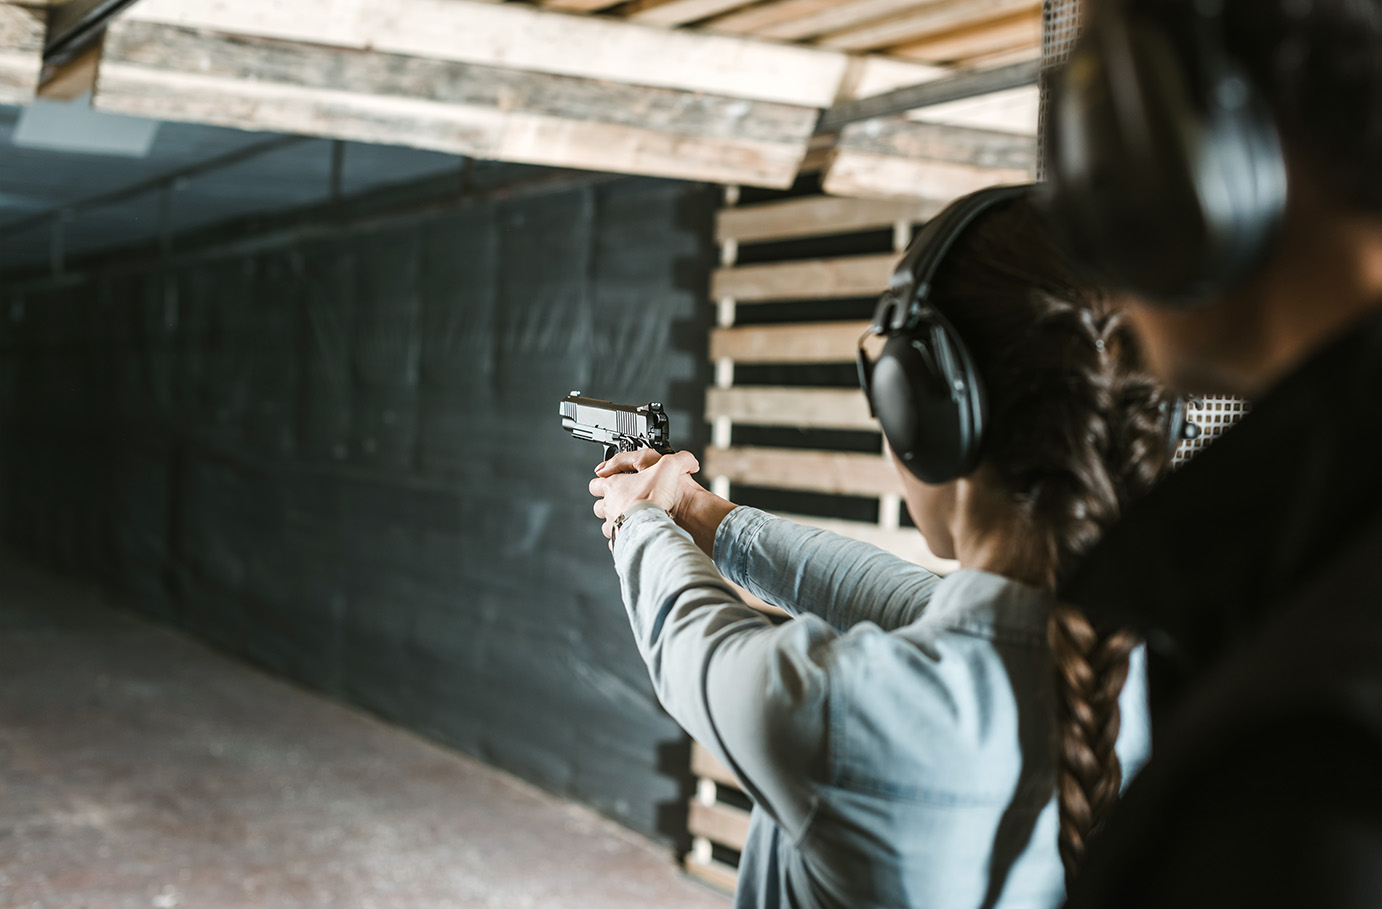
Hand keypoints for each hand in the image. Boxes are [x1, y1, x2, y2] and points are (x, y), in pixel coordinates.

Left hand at [588, 449, 702, 545]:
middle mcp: (609, 506)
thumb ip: (679, 460)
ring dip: (615, 522)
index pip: (596, 482)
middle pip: (599, 505)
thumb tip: (690, 461)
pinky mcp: (619, 541)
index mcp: (614, 486)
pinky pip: (616, 542)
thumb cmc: (653, 498)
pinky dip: (622, 539)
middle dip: (608, 503)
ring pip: (606, 524)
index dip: (602, 481)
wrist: (651, 525)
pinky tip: (634, 536)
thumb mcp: (668, 468)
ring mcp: (612, 525)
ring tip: (630, 520)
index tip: (609, 481)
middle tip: (622, 502)